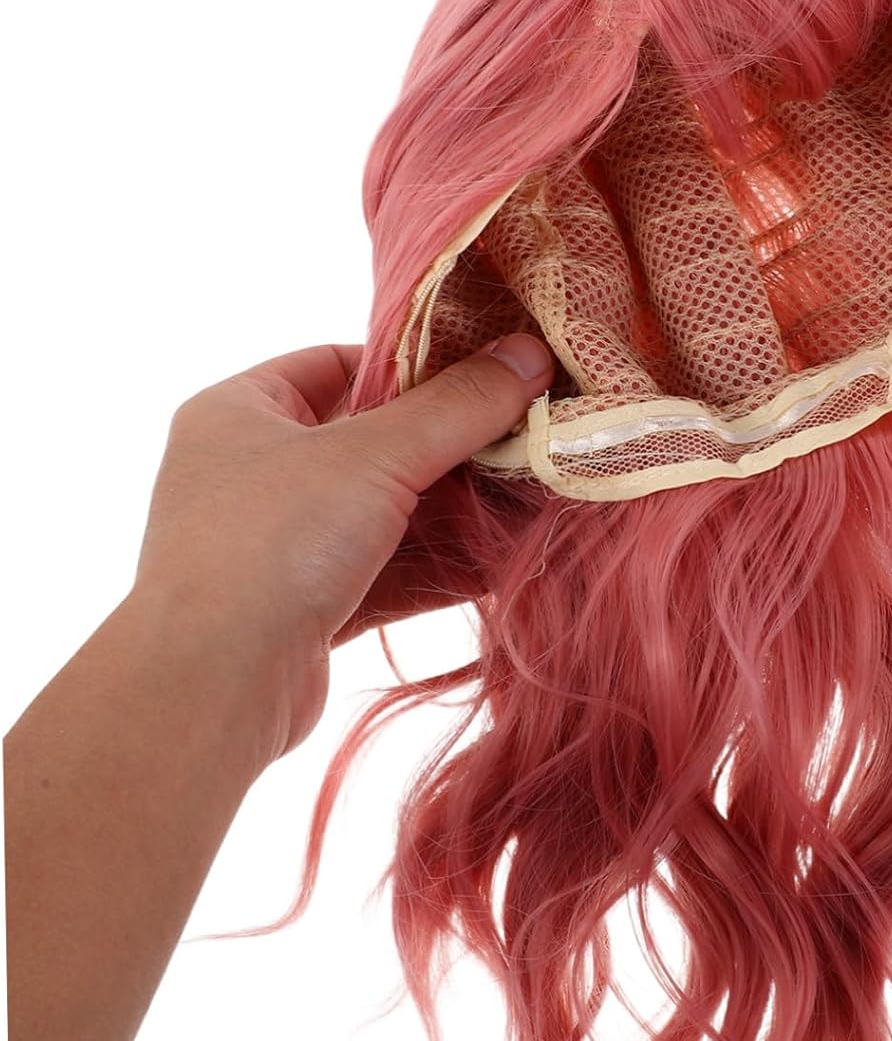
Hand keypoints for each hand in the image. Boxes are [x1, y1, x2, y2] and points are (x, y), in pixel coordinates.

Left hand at [127, 333, 552, 764]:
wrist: (210, 688)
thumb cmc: (272, 541)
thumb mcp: (375, 455)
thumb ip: (459, 406)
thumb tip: (530, 351)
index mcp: (242, 410)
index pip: (338, 363)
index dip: (414, 364)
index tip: (486, 372)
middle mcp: (253, 472)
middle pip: (373, 441)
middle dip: (452, 446)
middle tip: (528, 437)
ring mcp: (278, 545)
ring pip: (385, 514)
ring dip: (456, 512)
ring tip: (534, 498)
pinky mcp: (306, 610)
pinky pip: (385, 574)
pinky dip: (440, 568)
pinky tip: (503, 560)